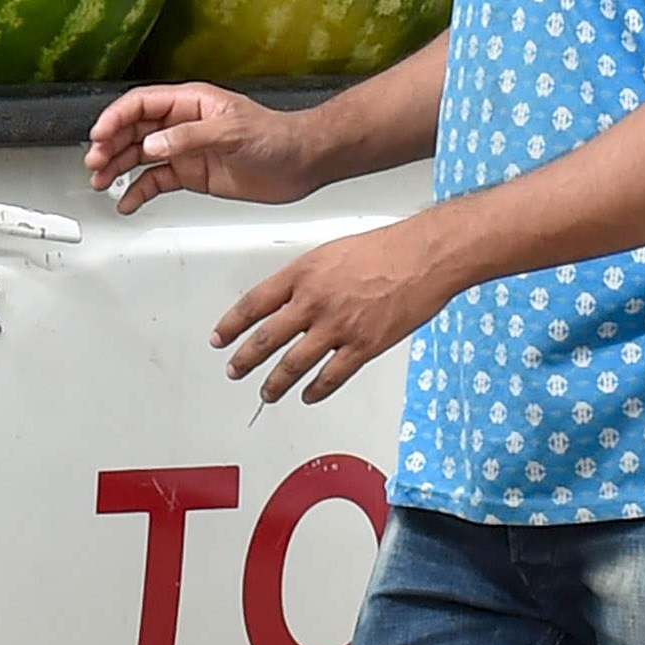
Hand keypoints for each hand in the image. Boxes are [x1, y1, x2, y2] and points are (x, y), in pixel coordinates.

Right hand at [85, 83, 320, 212]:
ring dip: (118, 168)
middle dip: (110, 145)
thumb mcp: (232, 132)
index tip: (99, 135)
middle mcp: (182, 124)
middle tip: (95, 163)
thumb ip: (189, 138)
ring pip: (139, 156)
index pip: (142, 105)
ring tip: (101, 182)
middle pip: (133, 130)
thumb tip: (152, 145)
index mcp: (190, 103)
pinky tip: (126, 202)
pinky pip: (156, 181)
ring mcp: (185, 150)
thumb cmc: (276, 137)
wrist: (301, 163)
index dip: (116, 118)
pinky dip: (139, 191)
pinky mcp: (191, 174)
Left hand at [215, 221, 460, 404]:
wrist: (424, 257)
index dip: (231, 325)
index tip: (219, 338)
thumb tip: (288, 300)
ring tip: (266, 393)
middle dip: (245, 360)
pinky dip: (316, 390)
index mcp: (303, 275)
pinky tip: (307, 396)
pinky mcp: (363, 346)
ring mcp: (338, 327)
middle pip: (266, 339)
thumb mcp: (331, 252)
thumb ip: (306, 279)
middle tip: (234, 370)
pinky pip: (331, 376)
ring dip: (275, 383)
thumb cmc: (385, 249)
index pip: (253, 304)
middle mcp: (313, 302)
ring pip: (293, 364)